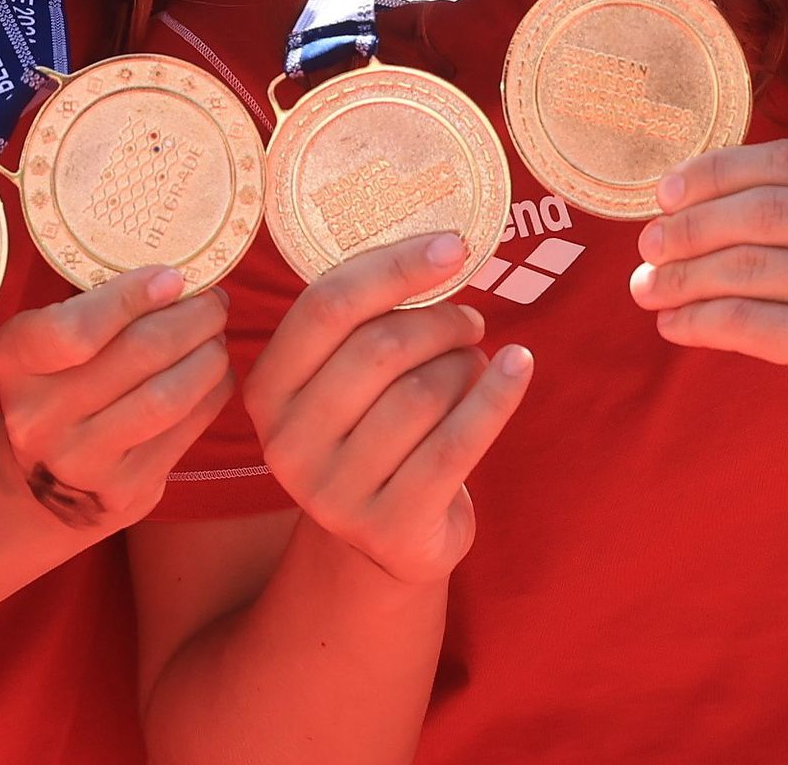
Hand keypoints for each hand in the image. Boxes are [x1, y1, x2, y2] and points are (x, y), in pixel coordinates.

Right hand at [0, 266, 236, 538]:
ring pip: (167, 397)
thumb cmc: (63, 381)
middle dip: (191, 319)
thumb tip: (178, 279)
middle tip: (214, 301)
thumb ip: (98, 306)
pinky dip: (211, 393)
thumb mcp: (53, 339)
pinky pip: (184, 429)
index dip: (131, 298)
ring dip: (208, 357)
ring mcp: (79, 459)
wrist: (51, 477)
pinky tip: (214, 373)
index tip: (173, 277)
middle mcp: (37, 414)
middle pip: (137, 354)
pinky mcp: (122, 488)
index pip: (74, 329)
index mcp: (14, 359)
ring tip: (216, 337)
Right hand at [248, 233, 531, 585]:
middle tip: (470, 320)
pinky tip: (520, 366)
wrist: (384, 541)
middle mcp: (287, 443)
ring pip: (422, 394)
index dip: (394, 268)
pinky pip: (456, 444)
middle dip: (440, 321)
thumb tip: (441, 247)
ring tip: (475, 363)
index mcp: (267, 390)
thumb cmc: (371, 431)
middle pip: (379, 348)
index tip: (451, 246)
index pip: (326, 307)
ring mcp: (334, 492)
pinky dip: (496, 396)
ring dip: (466, 364)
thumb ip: (363, 322)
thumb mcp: (342, 380)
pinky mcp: (390, 526)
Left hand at [631, 139, 787, 512]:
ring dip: (683, 276)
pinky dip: (699, 319)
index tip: (667, 192)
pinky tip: (676, 325)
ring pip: (751, 267)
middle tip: (647, 245)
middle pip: (769, 211)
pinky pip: (750, 322)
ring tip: (648, 288)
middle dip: (692, 227)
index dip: (720, 172)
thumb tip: (694, 191)